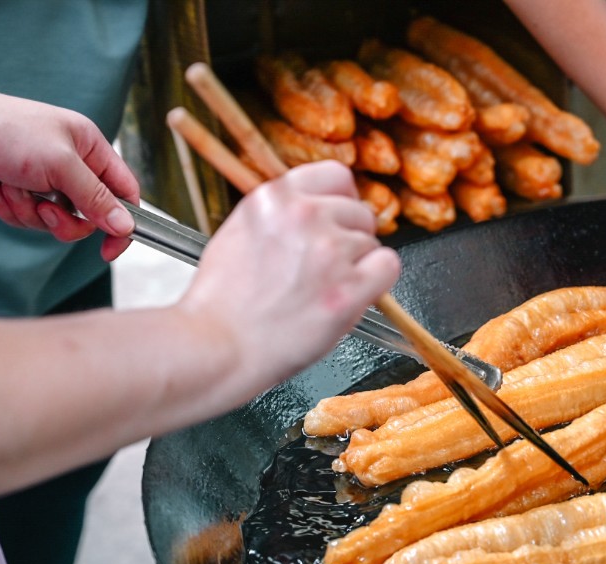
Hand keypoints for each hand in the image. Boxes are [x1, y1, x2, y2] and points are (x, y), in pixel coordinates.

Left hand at [0, 85, 139, 259]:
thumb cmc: (8, 131)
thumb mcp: (61, 165)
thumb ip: (96, 198)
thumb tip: (125, 226)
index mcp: (91, 148)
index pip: (124, 192)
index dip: (122, 222)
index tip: (110, 248)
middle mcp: (72, 165)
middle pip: (89, 215)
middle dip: (64, 220)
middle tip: (46, 210)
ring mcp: (46, 179)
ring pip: (56, 220)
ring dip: (31, 212)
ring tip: (11, 187)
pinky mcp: (21, 190)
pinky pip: (28, 218)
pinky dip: (11, 209)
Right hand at [177, 160, 400, 388]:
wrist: (218, 346)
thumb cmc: (222, 303)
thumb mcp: (239, 233)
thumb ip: (280, 216)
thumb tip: (315, 212)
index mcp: (274, 197)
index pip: (336, 175)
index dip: (342, 201)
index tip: (337, 220)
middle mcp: (305, 215)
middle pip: (358, 211)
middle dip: (349, 237)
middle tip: (326, 268)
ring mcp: (329, 250)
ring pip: (371, 243)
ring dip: (357, 266)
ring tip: (323, 291)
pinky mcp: (349, 288)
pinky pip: (387, 266)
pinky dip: (377, 281)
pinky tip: (352, 296)